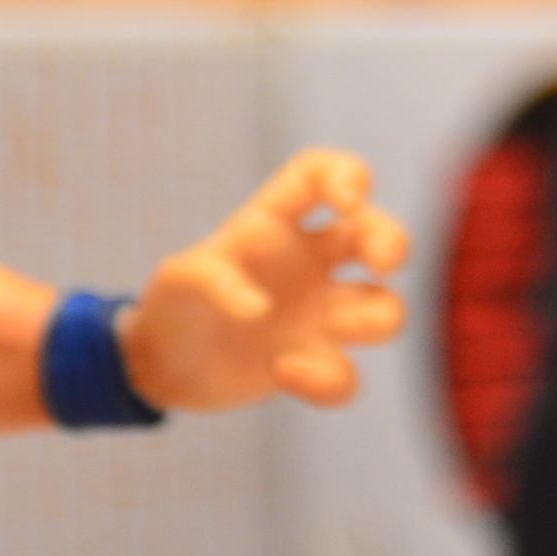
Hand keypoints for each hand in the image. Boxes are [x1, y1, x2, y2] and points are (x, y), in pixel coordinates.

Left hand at [121, 147, 409, 411]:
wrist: (163, 366)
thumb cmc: (173, 306)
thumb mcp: (178, 281)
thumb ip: (213, 281)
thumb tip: (259, 310)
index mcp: (275, 223)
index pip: (321, 175)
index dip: (346, 174)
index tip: (348, 202)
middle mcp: (309, 261)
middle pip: (377, 231)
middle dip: (393, 242)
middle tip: (382, 265)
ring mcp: (318, 312)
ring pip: (385, 307)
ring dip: (374, 319)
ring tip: (333, 329)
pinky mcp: (315, 361)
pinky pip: (349, 374)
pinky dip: (326, 381)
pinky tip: (284, 374)